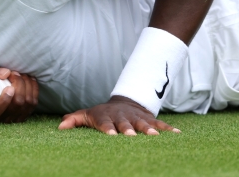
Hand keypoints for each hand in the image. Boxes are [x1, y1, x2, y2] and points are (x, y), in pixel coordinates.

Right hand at [0, 65, 38, 123]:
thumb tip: (6, 73)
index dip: (4, 100)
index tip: (9, 87)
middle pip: (16, 105)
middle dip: (19, 85)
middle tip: (14, 73)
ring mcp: (12, 119)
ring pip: (27, 104)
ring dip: (27, 86)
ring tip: (21, 75)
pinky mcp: (22, 115)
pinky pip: (33, 104)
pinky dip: (34, 90)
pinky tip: (29, 80)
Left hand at [58, 96, 180, 135]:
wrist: (123, 103)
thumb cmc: (101, 114)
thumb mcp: (87, 114)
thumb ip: (75, 120)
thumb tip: (60, 127)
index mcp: (106, 116)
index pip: (105, 122)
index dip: (107, 128)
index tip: (111, 135)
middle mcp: (122, 116)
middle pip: (125, 123)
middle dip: (128, 129)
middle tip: (132, 136)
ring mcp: (137, 117)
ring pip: (144, 123)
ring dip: (149, 129)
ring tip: (155, 136)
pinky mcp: (149, 119)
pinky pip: (160, 123)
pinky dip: (169, 128)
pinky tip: (178, 134)